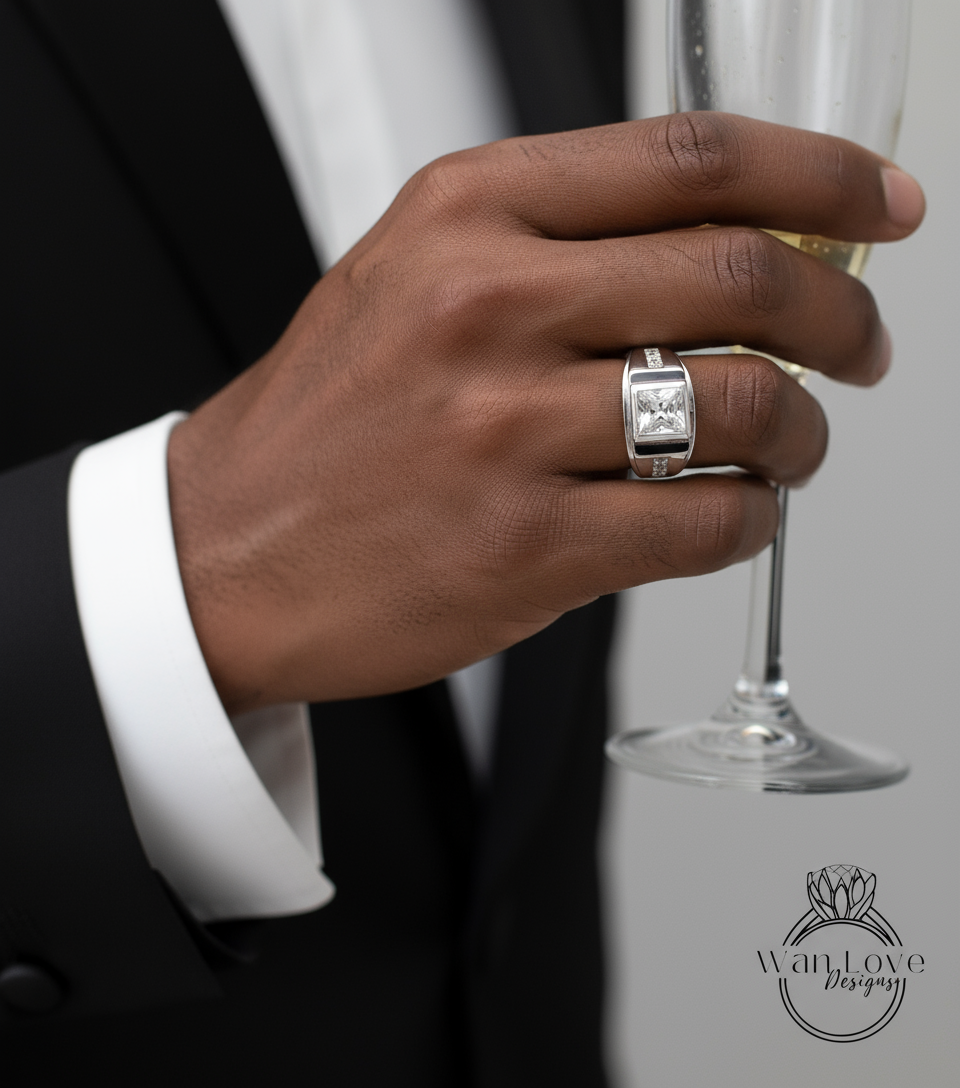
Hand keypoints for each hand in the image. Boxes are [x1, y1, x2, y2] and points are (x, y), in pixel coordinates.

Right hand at [167, 112, 923, 713]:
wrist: (222, 547)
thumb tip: (719, 251)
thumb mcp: (412, 279)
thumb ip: (554, 247)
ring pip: (745, 407)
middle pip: (743, 275)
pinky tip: (735, 516)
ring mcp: (506, 432)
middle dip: (843, 317)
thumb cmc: (327, 420)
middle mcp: (488, 307)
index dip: (820, 176)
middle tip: (861, 349)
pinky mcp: (525, 549)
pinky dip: (751, 522)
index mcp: (465, 215)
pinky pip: (704, 524)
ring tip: (793, 448)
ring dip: (804, 433)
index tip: (878, 207)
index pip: (693, 159)